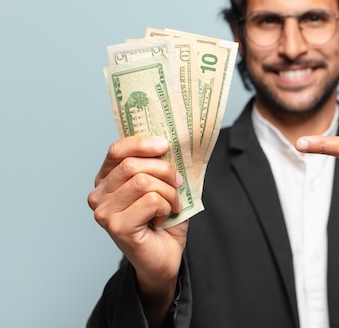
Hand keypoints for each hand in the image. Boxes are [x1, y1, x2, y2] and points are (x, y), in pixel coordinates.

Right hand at [88, 135, 187, 323]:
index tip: (165, 145)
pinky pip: (151, 201)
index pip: (117, 150)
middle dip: (165, 171)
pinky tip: (162, 218)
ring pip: (144, 182)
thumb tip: (169, 143)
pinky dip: (167, 207)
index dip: (141, 143)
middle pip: (133, 165)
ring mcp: (104, 212)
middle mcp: (98, 194)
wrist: (165, 257)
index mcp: (106, 179)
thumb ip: (160, 164)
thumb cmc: (164, 220)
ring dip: (169, 193)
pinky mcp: (116, 227)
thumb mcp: (164, 185)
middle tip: (178, 184)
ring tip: (172, 205)